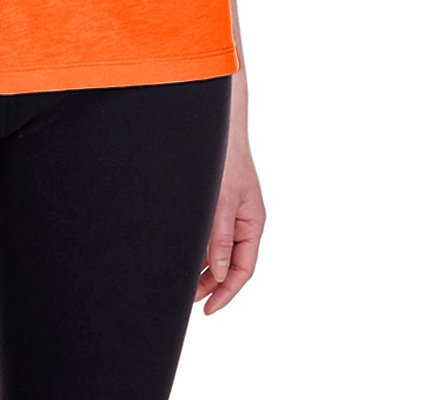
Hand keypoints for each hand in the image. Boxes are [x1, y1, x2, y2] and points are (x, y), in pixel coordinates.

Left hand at [194, 132, 264, 313]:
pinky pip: (210, 235)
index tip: (209, 309)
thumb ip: (221, 239)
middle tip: (187, 299)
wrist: (218, 127)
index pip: (244, 269)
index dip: (227, 292)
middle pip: (230, 264)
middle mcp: (243, 222)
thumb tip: (219, 273)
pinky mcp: (217, 205)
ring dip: (203, 268)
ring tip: (182, 284)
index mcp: (252, 224)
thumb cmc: (226, 160)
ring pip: (218, 251)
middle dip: (211, 284)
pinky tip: (184, 256)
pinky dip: (199, 248)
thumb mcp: (224, 203)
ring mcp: (230, 213)